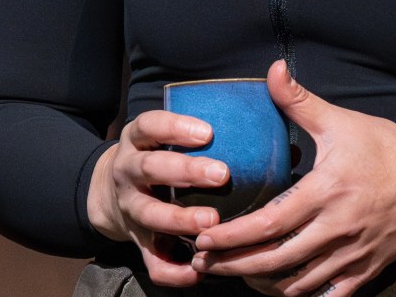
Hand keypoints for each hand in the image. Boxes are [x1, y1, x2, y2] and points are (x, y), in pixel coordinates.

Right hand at [87, 109, 230, 286]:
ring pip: (149, 214)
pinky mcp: (137, 241)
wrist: (110, 195)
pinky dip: (174, 270)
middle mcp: (128, 172)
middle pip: (149, 168)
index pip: (150, 125)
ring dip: (179, 219)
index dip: (175, 127)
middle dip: (185, 171)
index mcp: (137, 141)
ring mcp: (130, 208)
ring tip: (211, 222)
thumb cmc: (160, 159)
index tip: (208, 132)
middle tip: (221, 174)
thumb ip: (213, 141)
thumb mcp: (167, 140)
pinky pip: (152, 261)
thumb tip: (285, 145)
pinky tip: (198, 271)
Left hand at [192, 61, 395, 296]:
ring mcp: (353, 254)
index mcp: (327, 192)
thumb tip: (272, 70)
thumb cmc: (388, 149)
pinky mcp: (367, 269)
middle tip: (203, 262)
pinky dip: (302, 295)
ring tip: (233, 275)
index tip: (204, 236)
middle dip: (235, 265)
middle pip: (277, 260)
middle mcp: (338, 229)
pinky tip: (280, 289)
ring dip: (263, 283)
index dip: (233, 235)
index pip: (270, 222)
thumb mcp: (342, 122)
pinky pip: (330, 295)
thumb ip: (300, 101)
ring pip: (300, 282)